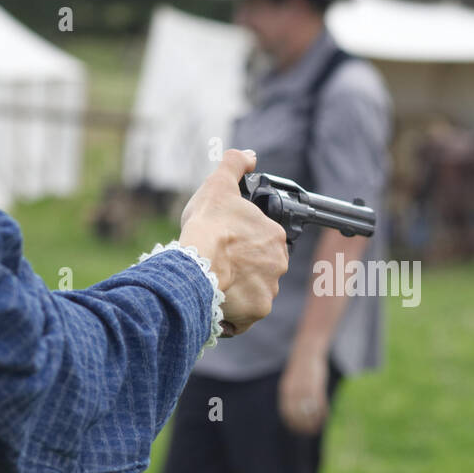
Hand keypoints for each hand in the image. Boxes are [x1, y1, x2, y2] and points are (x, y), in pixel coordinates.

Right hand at [179, 149, 287, 335]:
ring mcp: (269, 289)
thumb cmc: (207, 226)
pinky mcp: (257, 311)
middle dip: (245, 267)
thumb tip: (250, 157)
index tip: (228, 243)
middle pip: (262, 268)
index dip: (245, 242)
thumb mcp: (219, 185)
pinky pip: (246, 315)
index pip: (264, 242)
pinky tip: (218, 300)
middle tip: (222, 262)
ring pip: (255, 291)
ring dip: (240, 289)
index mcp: (274, 236)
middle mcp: (278, 264)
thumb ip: (235, 165)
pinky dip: (234, 312)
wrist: (194, 264)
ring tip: (217, 281)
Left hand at [279, 349, 327, 434]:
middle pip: (298, 414)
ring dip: (314, 422)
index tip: (297, 431)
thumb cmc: (300, 369)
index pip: (287, 413)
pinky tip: (326, 418)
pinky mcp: (317, 385)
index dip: (292, 424)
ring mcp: (306, 388)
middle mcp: (294, 391)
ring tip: (318, 428)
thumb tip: (295, 412)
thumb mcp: (292, 382)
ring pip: (310, 411)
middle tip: (310, 433)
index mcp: (286, 391)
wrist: (307, 351)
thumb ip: (292, 396)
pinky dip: (323, 413)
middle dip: (304, 426)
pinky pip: (320, 403)